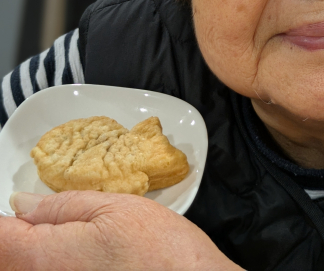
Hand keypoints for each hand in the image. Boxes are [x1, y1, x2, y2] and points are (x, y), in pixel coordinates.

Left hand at [0, 191, 242, 270]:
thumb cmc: (163, 255)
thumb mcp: (116, 208)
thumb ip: (63, 206)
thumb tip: (21, 204)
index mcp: (42, 259)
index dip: (6, 221)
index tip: (19, 211)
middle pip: (6, 258)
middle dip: (17, 238)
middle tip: (41, 221)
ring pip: (27, 270)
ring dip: (33, 254)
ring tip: (73, 242)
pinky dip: (53, 265)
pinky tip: (86, 261)